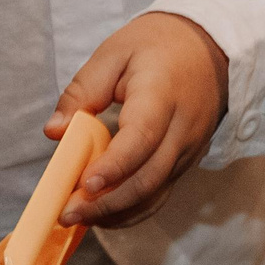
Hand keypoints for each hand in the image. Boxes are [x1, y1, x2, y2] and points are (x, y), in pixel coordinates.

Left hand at [45, 12, 228, 228]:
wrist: (209, 46)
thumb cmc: (157, 45)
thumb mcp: (113, 53)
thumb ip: (82, 91)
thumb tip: (55, 132)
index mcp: (162, 95)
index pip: (142, 138)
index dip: (114, 166)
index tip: (84, 184)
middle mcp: (182, 128)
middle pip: (149, 177)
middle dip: (107, 202)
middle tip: (68, 213)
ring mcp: (189, 149)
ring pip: (156, 192)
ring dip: (117, 212)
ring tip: (80, 219)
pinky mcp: (188, 160)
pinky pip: (162, 192)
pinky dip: (133, 208)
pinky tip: (105, 214)